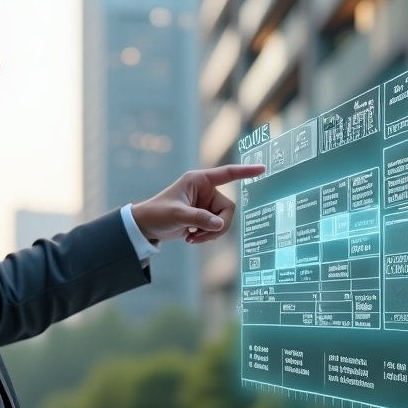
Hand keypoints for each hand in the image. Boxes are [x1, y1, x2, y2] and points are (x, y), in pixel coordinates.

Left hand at [130, 164, 265, 245]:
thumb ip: (199, 219)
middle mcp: (205, 190)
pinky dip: (206, 236)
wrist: (146, 227)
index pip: (227, 174)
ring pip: (223, 221)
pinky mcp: (203, 216)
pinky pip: (216, 227)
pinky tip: (191, 238)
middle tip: (201, 235)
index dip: (245, 171)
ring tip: (192, 238)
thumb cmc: (157, 213)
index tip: (262, 169)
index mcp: (199, 180)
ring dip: (210, 233)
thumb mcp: (177, 215)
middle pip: (228, 209)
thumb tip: (220, 224)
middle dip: (217, 226)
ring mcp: (205, 204)